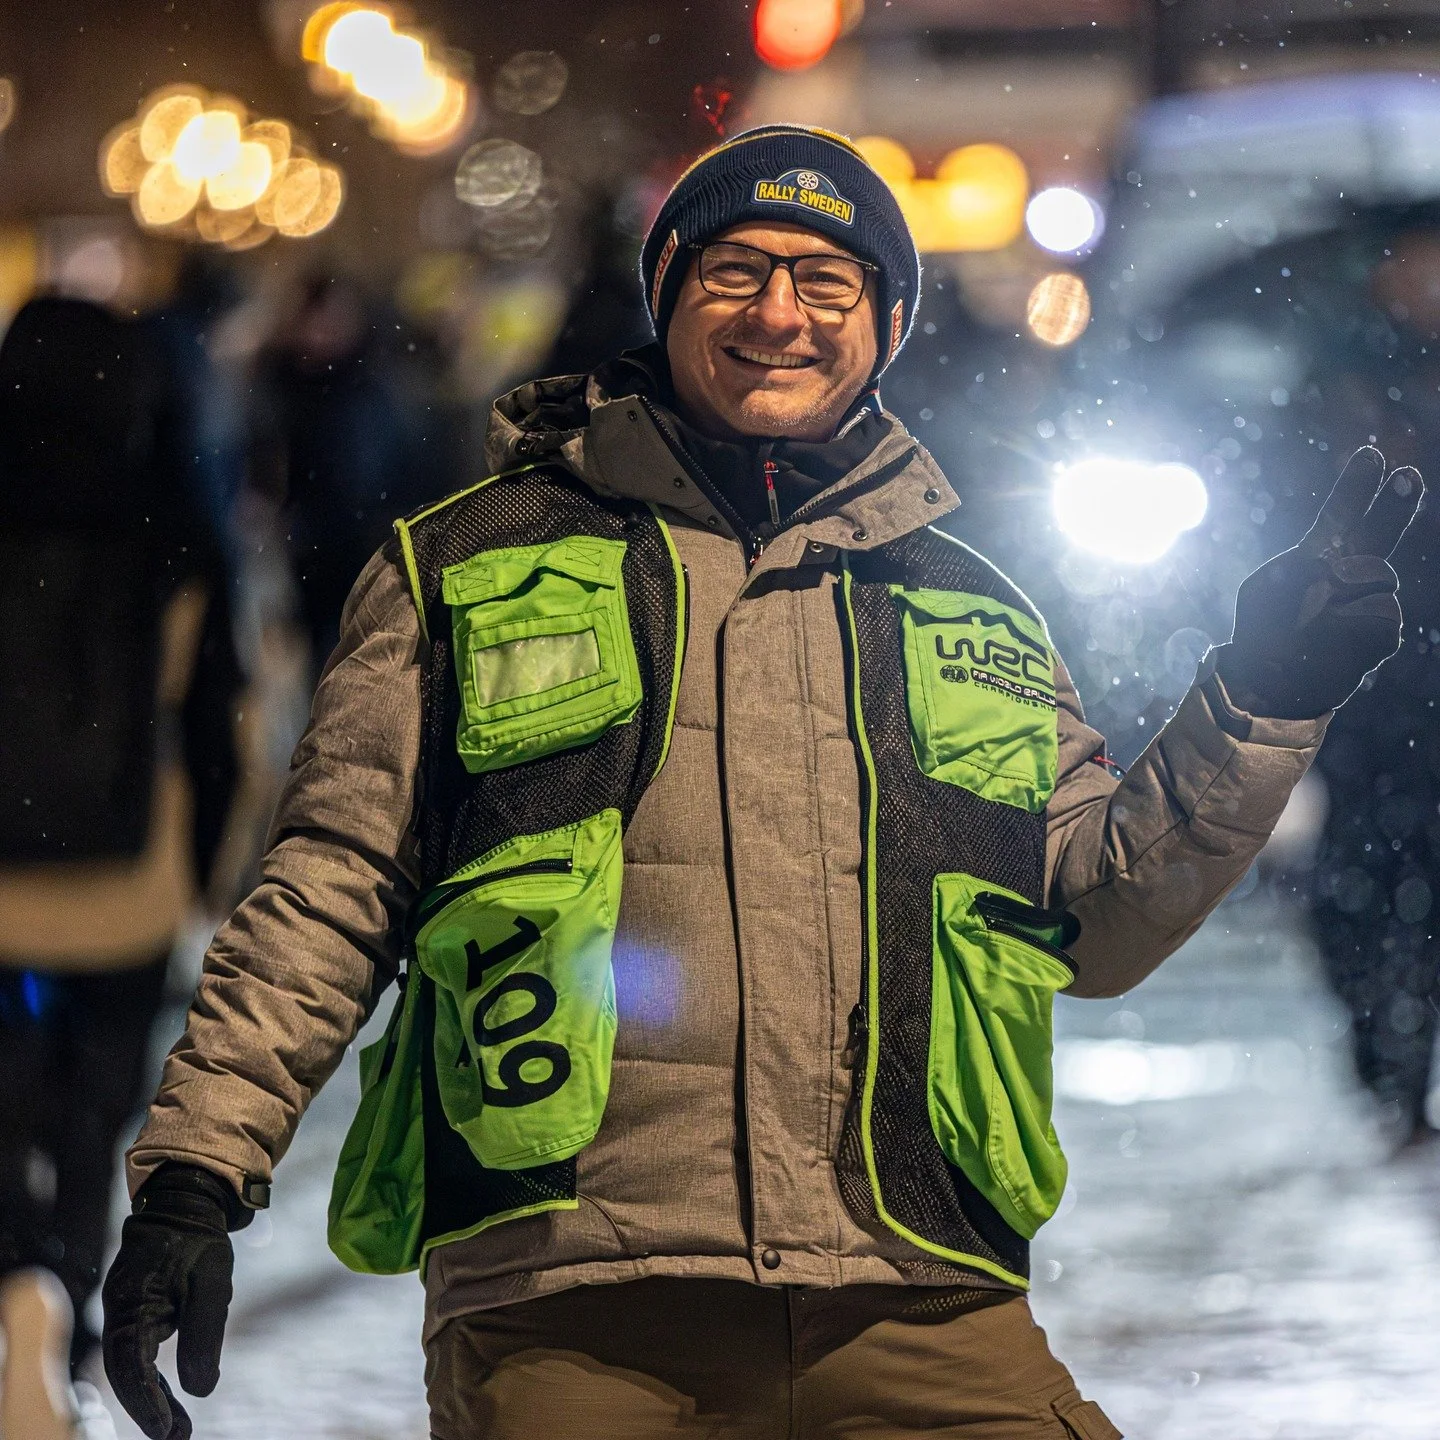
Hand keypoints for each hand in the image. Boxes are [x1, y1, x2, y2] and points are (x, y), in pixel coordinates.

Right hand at [102, 1165, 245, 1439]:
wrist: (186, 1204)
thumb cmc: (200, 1240)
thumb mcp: (212, 1283)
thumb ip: (204, 1333)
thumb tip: (201, 1389)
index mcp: (131, 1301)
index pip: (131, 1364)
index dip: (145, 1401)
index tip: (164, 1428)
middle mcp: (118, 1311)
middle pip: (125, 1372)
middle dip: (148, 1408)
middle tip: (175, 1437)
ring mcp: (122, 1313)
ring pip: (130, 1367)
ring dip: (151, 1398)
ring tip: (178, 1430)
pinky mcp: (132, 1314)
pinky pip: (137, 1354)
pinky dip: (152, 1379)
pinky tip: (170, 1401)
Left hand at [1215, 446, 1423, 718]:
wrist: (1267, 681)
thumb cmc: (1263, 631)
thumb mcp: (1265, 589)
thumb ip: (1298, 566)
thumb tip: (1337, 566)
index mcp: (1319, 555)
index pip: (1343, 513)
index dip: (1357, 486)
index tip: (1371, 455)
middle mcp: (1351, 573)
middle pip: (1381, 530)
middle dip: (1397, 502)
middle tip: (1408, 476)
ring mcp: (1370, 601)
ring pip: (1380, 574)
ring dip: (1349, 588)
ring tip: (1316, 617)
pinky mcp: (1382, 633)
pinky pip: (1382, 612)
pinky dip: (1353, 622)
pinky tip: (1332, 636)